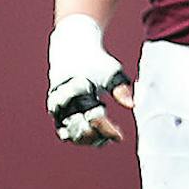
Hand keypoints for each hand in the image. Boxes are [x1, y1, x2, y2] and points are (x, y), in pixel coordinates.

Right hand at [47, 16, 132, 145]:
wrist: (72, 49)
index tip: (120, 137)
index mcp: (79, 88)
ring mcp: (57, 106)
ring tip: (104, 138)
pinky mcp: (55, 111)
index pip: (93, 117)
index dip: (107, 130)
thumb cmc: (96, 61)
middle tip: (113, 136)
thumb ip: (121, 89)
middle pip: (79, 129)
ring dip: (88, 139)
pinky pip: (65, 131)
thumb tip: (132, 105)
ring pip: (70, 134)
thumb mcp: (111, 71)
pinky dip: (78, 136)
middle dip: (97, 135)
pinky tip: (94, 135)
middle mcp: (64, 99)